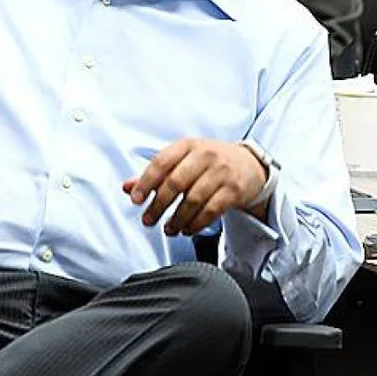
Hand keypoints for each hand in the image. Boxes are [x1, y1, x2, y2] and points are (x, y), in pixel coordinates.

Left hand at [124, 138, 269, 238]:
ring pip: (193, 200)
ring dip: (177, 219)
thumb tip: (126, 187)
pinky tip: (186, 229)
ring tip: (168, 229)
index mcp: (187, 145)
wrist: (250, 164)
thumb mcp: (182, 160)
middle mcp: (205, 155)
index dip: (145, 182)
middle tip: (148, 220)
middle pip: (176, 183)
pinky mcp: (234, 190)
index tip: (135, 200)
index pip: (161, 162)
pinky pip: (211, 211)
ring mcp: (222, 172)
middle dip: (158, 206)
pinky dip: (196, 224)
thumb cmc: (209, 162)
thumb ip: (155, 174)